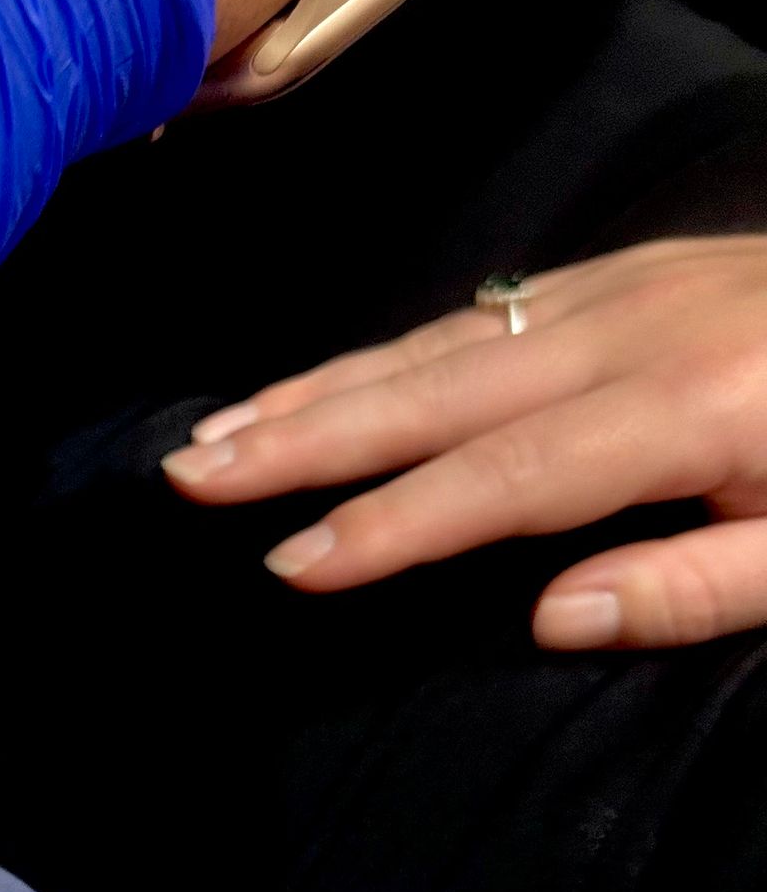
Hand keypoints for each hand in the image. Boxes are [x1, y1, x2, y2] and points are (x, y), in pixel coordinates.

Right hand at [161, 235, 766, 650]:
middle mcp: (639, 331)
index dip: (388, 525)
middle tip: (192, 470)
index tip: (287, 562)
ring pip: (445, 338)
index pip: (502, 481)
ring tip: (223, 430)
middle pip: (438, 389)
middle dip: (304, 434)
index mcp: (689, 410)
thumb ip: (698, 586)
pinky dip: (395, 350)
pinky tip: (337, 380)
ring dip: (323, 387)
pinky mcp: (640, 271)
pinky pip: (488, 311)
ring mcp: (634, 287)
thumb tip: (548, 621)